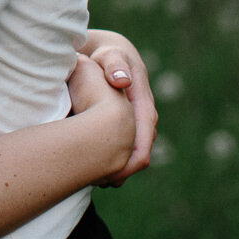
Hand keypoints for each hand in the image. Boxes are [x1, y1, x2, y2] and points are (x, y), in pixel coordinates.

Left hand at [80, 29, 157, 185]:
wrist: (112, 55)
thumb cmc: (108, 55)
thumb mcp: (111, 56)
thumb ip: (115, 66)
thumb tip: (122, 81)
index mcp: (143, 104)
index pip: (144, 137)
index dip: (133, 158)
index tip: (117, 173)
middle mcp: (144, 117)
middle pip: (140, 152)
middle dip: (125, 170)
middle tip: (102, 183)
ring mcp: (137, 123)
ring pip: (132, 153)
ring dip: (119, 168)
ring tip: (97, 181)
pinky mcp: (128, 127)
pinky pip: (125, 149)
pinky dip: (113, 161)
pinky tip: (94, 170)